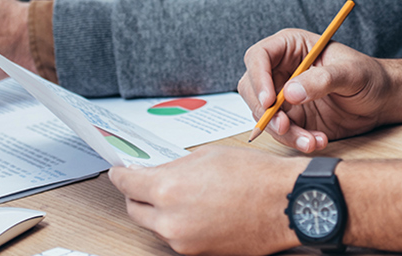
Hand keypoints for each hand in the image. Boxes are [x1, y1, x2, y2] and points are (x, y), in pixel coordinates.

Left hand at [109, 145, 305, 255]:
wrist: (283, 203)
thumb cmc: (254, 175)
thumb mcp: (208, 155)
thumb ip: (176, 165)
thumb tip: (159, 170)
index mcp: (169, 188)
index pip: (128, 183)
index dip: (120, 175)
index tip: (118, 171)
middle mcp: (170, 220)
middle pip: (135, 209)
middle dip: (135, 193)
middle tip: (142, 179)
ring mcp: (183, 242)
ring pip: (154, 225)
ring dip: (156, 209)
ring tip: (175, 190)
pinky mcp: (197, 253)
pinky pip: (175, 236)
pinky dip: (175, 222)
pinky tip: (192, 206)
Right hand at [239, 28, 401, 152]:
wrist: (382, 101)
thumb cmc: (369, 75)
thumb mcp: (350, 72)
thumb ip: (321, 80)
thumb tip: (290, 93)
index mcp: (291, 47)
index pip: (259, 56)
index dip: (258, 77)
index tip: (269, 100)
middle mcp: (282, 70)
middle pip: (252, 88)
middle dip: (265, 111)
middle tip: (285, 126)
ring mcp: (284, 95)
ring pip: (264, 115)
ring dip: (283, 132)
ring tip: (311, 140)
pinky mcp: (292, 118)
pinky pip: (281, 132)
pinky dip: (295, 141)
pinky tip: (317, 141)